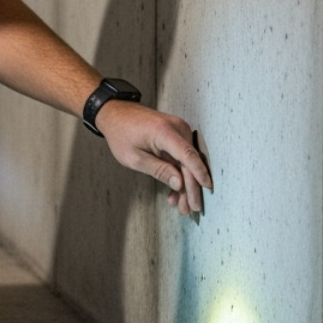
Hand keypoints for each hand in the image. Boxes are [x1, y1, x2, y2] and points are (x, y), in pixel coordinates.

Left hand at [95, 100, 212, 214]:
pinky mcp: (176, 134)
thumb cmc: (121, 134)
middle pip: (189, 161)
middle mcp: (176, 128)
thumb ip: (159, 170)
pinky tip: (175, 192)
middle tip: (190, 209)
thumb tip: (180, 183)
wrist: (115, 113)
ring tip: (182, 206)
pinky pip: (181, 156)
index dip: (199, 173)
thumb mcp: (135, 157)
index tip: (207, 188)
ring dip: (185, 184)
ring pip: (187, 162)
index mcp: (164, 132)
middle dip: (190, 188)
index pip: (188, 154)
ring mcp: (178, 130)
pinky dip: (179, 173)